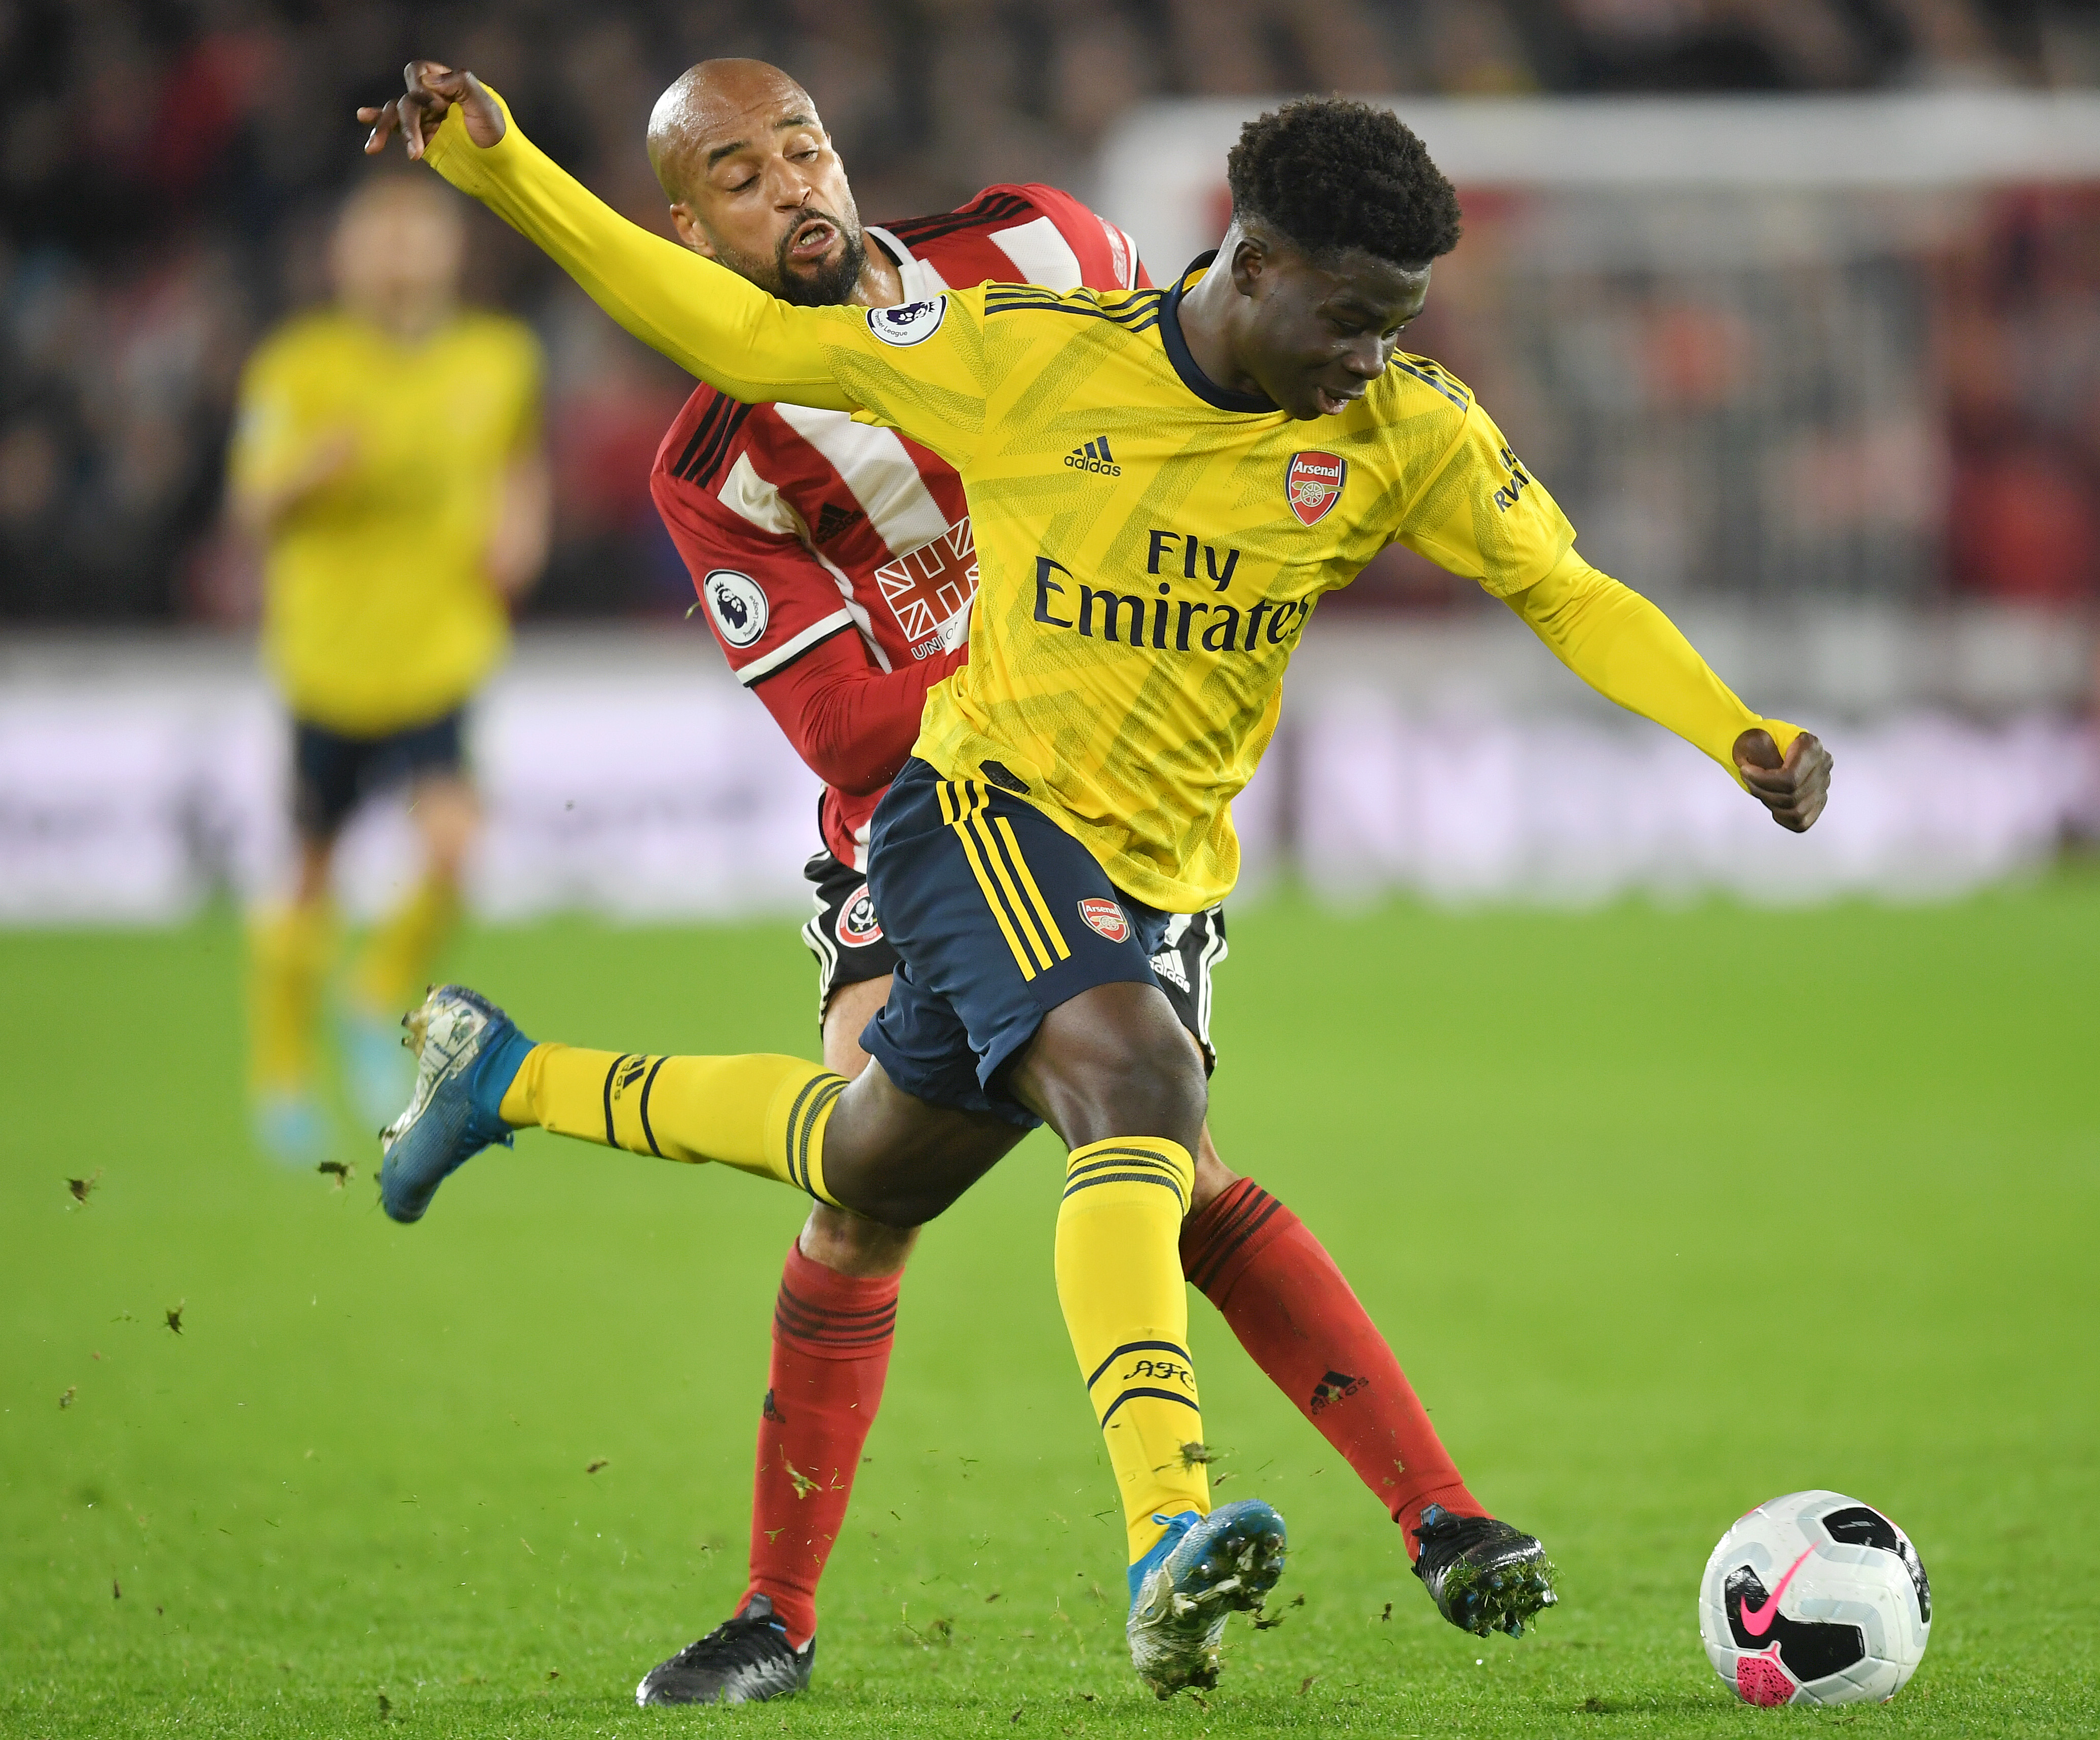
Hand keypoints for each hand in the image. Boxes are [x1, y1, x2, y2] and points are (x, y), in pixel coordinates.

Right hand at [357, 61, 504, 159]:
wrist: (503, 170)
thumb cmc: (500, 137)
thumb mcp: (486, 107)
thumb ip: (461, 85)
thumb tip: (428, 80)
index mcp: (449, 83)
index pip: (419, 71)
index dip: (420, 86)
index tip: (438, 108)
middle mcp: (435, 98)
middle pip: (407, 97)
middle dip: (409, 122)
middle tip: (418, 148)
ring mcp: (428, 118)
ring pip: (397, 113)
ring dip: (387, 130)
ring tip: (374, 147)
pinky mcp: (423, 139)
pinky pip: (397, 128)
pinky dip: (380, 125)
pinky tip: (363, 118)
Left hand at [1733, 727, 1830, 832]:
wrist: (1760, 748)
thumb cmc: (1755, 743)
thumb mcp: (1750, 737)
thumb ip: (1760, 746)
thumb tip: (1771, 764)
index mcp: (1811, 745)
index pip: (1790, 778)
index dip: (1762, 780)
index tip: (1745, 771)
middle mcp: (1822, 764)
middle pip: (1792, 796)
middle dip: (1762, 791)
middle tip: (1748, 779)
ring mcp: (1823, 784)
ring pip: (1796, 811)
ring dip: (1770, 803)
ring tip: (1758, 788)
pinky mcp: (1818, 801)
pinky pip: (1800, 822)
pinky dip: (1781, 815)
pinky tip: (1771, 800)